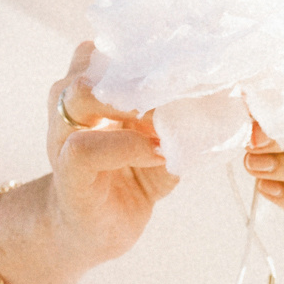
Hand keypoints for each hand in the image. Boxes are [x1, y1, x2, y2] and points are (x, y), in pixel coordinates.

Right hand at [45, 42, 176, 265]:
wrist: (94, 232)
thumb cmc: (128, 181)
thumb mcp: (158, 145)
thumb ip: (177, 122)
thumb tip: (220, 103)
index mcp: (92, 95)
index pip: (104, 52)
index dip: (140, 54)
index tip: (181, 65)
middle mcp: (71, 109)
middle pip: (90, 63)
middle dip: (136, 74)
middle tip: (174, 92)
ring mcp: (63, 138)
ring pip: (80, 94)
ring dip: (128, 105)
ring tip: (163, 125)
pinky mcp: (68, 172)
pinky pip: (85, 148)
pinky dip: (127, 146)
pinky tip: (158, 155)